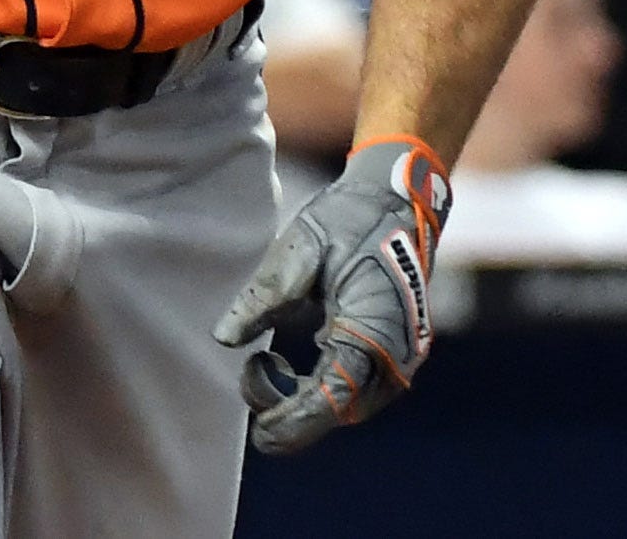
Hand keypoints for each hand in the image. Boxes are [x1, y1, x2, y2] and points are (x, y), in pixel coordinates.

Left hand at [213, 136, 450, 454]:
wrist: (397, 197)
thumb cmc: (350, 218)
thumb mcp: (301, 248)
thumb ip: (264, 295)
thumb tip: (225, 337)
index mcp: (376, 327)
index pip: (335, 396)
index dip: (295, 419)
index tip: (259, 429)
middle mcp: (397, 352)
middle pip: (342, 409)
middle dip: (293, 410)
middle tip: (251, 377)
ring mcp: (401, 354)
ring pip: (349, 403)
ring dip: (306, 400)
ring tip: (266, 366)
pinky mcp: (393, 350)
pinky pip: (356, 387)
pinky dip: (321, 387)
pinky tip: (289, 364)